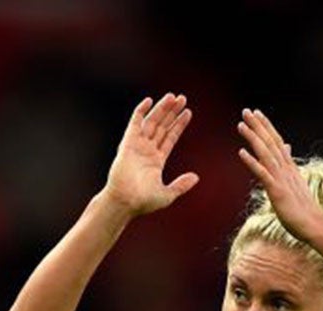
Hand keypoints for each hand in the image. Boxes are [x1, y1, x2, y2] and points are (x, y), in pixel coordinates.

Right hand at [102, 95, 199, 217]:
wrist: (126, 201)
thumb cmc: (144, 202)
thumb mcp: (167, 194)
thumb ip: (181, 185)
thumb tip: (196, 177)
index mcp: (157, 161)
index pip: (170, 138)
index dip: (179, 125)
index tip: (188, 112)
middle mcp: (147, 150)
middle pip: (162, 126)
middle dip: (172, 112)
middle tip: (182, 98)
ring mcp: (137, 146)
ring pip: (152, 122)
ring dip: (162, 109)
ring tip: (172, 97)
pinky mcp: (128, 143)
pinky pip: (135, 124)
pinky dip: (140, 112)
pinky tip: (149, 101)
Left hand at [235, 109, 322, 245]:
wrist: (314, 226)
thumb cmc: (303, 209)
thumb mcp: (295, 183)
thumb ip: (289, 165)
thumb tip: (286, 148)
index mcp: (289, 167)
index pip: (277, 142)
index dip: (266, 127)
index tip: (257, 113)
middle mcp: (286, 169)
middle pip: (270, 142)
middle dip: (258, 126)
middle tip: (246, 110)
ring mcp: (282, 179)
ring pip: (266, 153)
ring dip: (253, 138)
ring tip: (241, 125)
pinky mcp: (277, 191)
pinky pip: (262, 174)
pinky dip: (252, 161)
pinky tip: (241, 152)